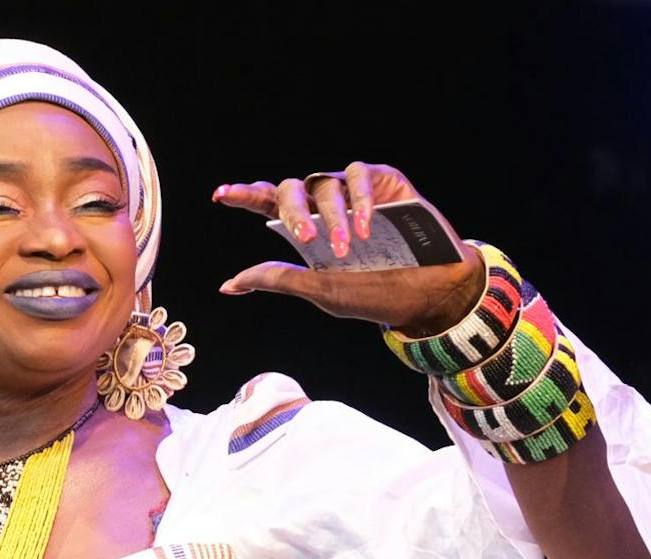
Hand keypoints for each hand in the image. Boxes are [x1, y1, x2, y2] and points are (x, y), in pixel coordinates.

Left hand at [211, 162, 484, 335]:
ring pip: (325, 184)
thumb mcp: (320, 289)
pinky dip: (359, 200)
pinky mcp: (384, 182)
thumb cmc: (374, 292)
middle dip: (293, 210)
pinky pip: (360, 175)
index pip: (268, 203)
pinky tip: (366, 227)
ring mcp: (354, 191)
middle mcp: (325, 205)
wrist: (430, 291)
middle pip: (292, 188)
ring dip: (332, 215)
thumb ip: (278, 279)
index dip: (245, 195)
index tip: (221, 195)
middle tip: (307, 238)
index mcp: (305, 227)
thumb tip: (229, 285)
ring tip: (346, 247)